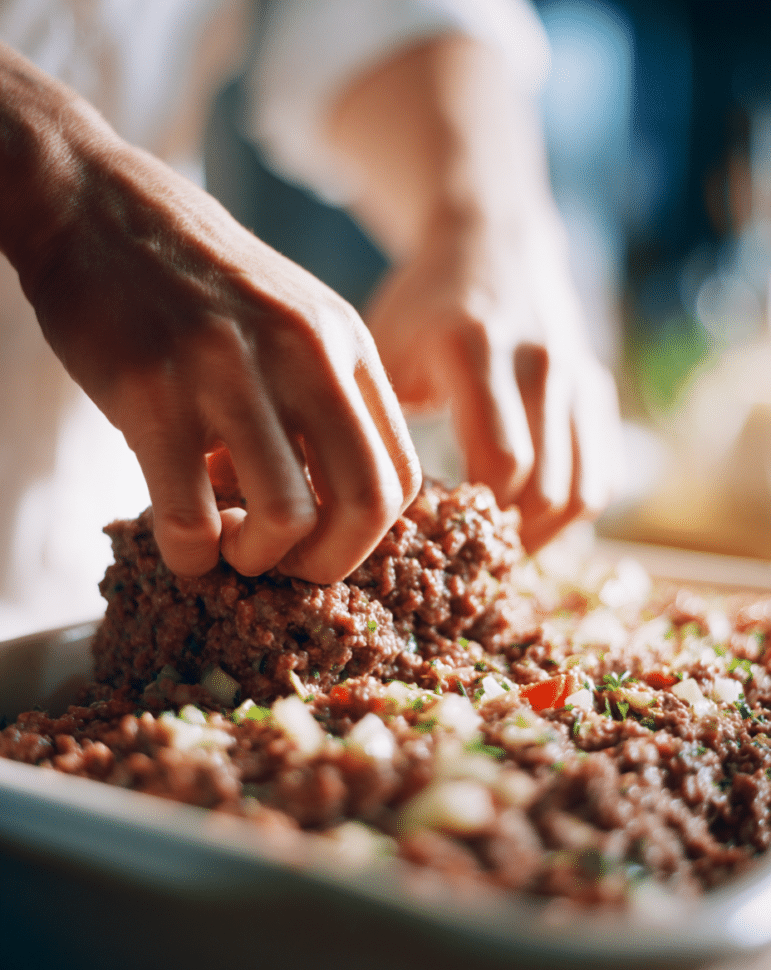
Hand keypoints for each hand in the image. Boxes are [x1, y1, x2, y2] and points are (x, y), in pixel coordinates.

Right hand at [10, 109, 419, 580]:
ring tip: (226, 547)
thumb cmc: (196, 280)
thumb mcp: (290, 321)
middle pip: (366, 506)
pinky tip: (180, 544)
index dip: (367, 535)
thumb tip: (330, 507)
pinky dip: (190, 556)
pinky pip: (190, 516)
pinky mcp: (153, 391)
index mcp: (347, 345)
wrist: (96, 203)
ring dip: (256, 561)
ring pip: (286, 519)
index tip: (319, 542)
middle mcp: (304, 354)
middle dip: (327, 565)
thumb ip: (323, 400)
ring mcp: (229, 370)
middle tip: (281, 567)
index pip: (402, 475)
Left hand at [366, 208, 622, 550]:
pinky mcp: (598, 391)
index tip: (429, 541)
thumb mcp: (381, 347)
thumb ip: (374, 419)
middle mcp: (541, 362)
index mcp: (477, 348)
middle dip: (500, 536)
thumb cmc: (422, 306)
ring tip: (493, 552)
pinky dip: (569, 513)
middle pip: (543, 489)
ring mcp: (578, 377)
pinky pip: (602, 476)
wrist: (493, 245)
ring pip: (581, 493)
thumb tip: (352, 509)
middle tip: (456, 563)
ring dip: (539, 535)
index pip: (501, 460)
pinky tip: (528, 524)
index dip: (470, 516)